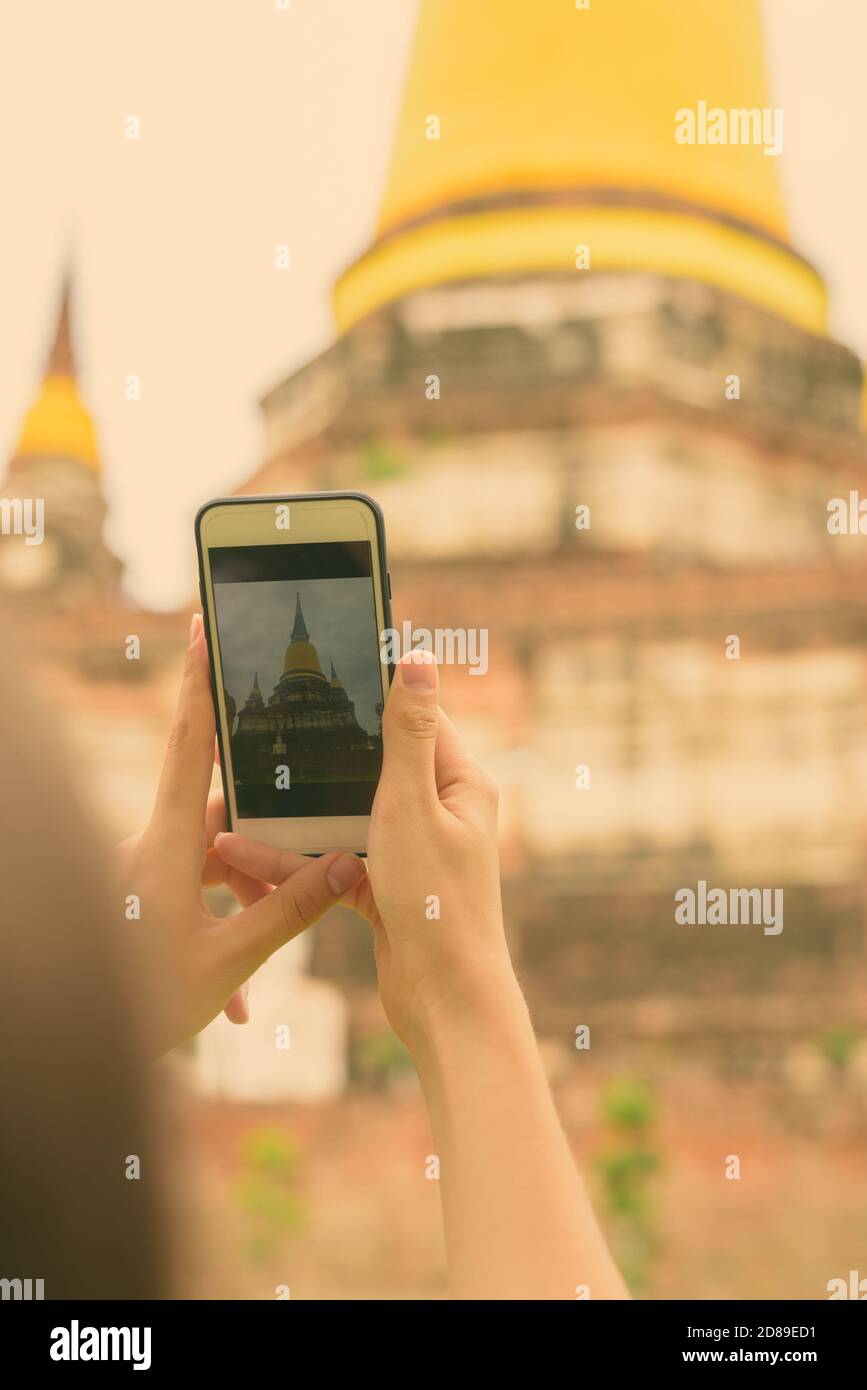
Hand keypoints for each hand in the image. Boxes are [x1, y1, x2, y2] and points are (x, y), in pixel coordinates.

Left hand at [117, 614, 365, 1053]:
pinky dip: (215, 936)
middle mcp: (148, 849)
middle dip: (263, 851)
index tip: (205, 628)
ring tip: (255, 983)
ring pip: (207, 867)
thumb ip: (288, 911)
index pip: (191, 744)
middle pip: (220, 820)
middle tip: (299, 877)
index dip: (201, 684)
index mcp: (167, 846)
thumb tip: (343, 865)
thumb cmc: (136, 1004)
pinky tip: (235, 1004)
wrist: (67, 1051)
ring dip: (241, 909)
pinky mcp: (133, 905)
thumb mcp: (225, 961)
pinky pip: (186, 900)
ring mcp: (137, 878)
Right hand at [215, 650, 516, 1056]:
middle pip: (367, 768)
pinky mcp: (384, 886)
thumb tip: (420, 656)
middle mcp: (438, 811)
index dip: (368, 693)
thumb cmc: (437, 902)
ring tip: (227, 811)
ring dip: (287, 820)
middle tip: (257, 737)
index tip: (317, 671)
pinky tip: (239, 858)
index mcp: (458, 783)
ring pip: (340, 818)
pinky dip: (292, 862)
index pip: (413, 718)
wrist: (444, 1002)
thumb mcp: (411, 806)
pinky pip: (331, 861)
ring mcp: (410, 850)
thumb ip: (406, 734)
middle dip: (312, 762)